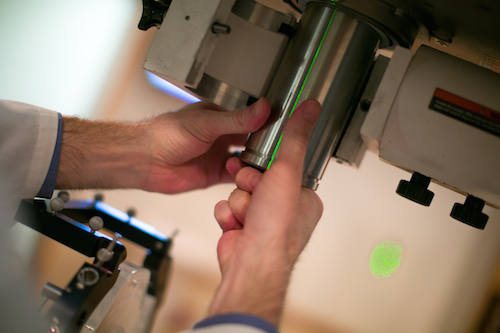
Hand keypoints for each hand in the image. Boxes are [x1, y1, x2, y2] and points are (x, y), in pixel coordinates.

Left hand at [56, 99, 269, 192]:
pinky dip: (245, 178)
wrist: (146, 161)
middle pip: (251, 139)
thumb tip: (263, 109)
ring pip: (246, 158)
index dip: (268, 121)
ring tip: (274, 164)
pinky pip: (235, 176)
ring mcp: (218, 155)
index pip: (251, 116)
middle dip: (265, 143)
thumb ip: (237, 120)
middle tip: (285, 148)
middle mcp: (221, 135)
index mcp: (220, 116)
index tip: (286, 124)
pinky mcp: (213, 174)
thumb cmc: (166, 135)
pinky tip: (255, 178)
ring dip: (256, 162)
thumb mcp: (207, 123)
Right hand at [209, 100, 322, 325]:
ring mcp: (261, 222)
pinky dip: (227, 214)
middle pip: (254, 177)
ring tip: (246, 214)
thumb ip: (295, 137)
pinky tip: (235, 224)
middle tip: (253, 190)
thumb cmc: (276, 227)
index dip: (265, 164)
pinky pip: (226, 207)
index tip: (260, 165)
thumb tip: (310, 108)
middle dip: (247, 183)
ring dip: (238, 200)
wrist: (251, 261)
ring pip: (238, 192)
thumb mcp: (287, 170)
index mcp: (301, 198)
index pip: (280, 167)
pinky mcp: (241, 229)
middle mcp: (283, 211)